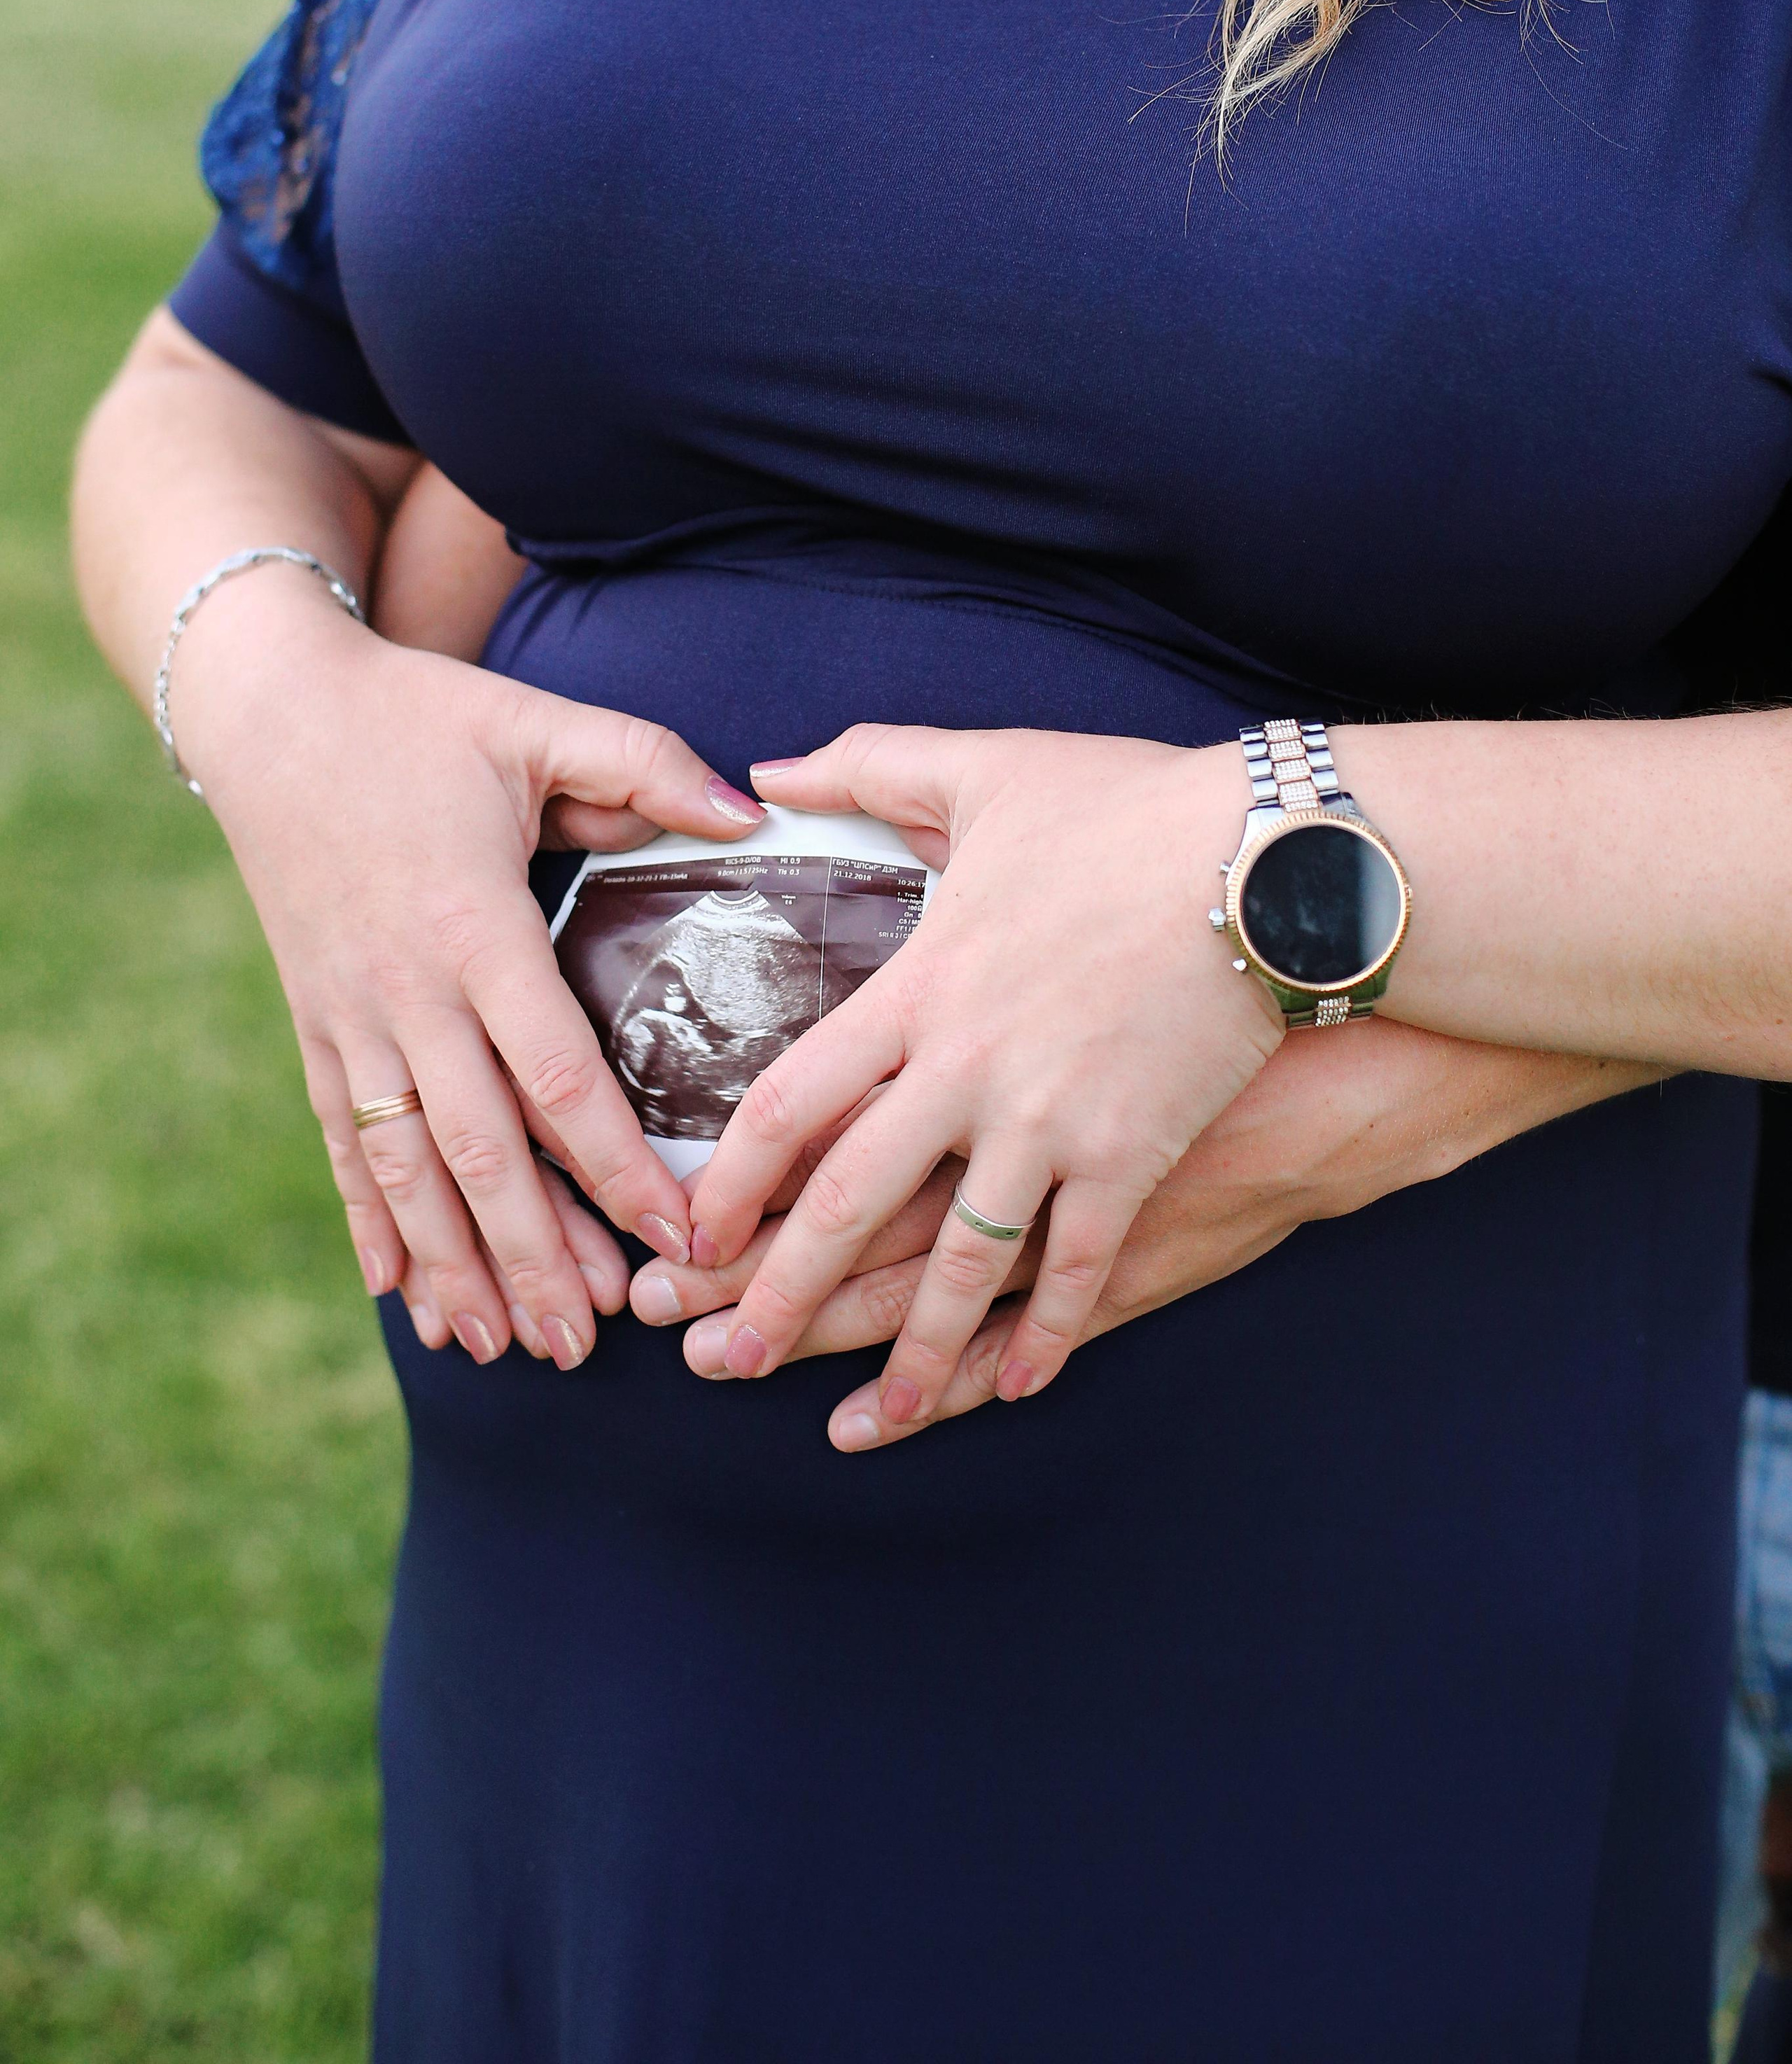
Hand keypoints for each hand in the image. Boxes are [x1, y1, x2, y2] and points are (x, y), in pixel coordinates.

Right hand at [172, 567, 762, 1367]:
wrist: (267, 710)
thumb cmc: (416, 716)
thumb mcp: (535, 720)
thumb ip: (647, 764)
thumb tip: (755, 811)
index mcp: (475, 927)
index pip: (558, 1076)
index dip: (618, 1167)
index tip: (679, 1235)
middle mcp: (406, 992)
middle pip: (479, 1152)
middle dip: (537, 1255)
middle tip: (594, 1341)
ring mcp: (348, 1018)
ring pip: (406, 1169)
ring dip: (455, 1264)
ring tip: (504, 1347)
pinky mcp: (312, 1025)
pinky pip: (341, 1145)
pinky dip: (370, 1226)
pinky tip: (399, 1296)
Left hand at [685, 724, 1284, 1431]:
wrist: (1275, 859)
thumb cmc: (1132, 809)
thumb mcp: (988, 770)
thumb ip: (869, 768)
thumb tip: (772, 771)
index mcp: (920, 987)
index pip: (792, 1102)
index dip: (732, 1180)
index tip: (689, 1233)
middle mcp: (968, 1069)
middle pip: (848, 1201)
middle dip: (781, 1292)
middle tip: (726, 1359)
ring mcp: (1053, 1122)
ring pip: (959, 1262)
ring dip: (909, 1349)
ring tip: (868, 1416)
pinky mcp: (1136, 1156)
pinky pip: (1078, 1268)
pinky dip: (1045, 1335)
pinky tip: (1016, 1386)